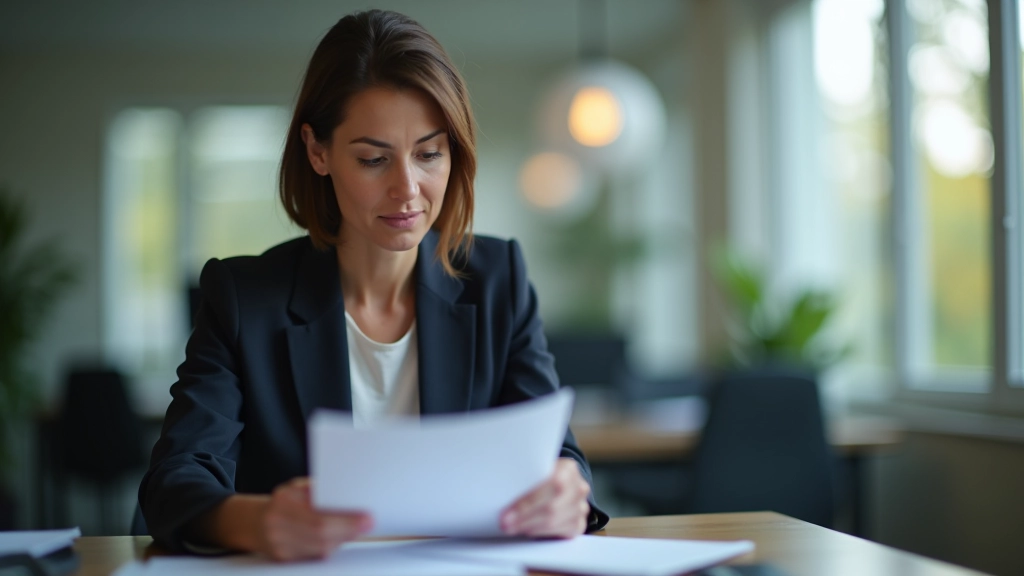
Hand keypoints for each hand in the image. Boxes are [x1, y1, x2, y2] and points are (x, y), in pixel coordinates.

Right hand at [255, 477, 371, 560]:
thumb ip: (319, 491)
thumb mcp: (298, 488)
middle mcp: (277, 525)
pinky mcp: (283, 559)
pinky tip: (337, 538)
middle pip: (321, 536)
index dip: (346, 522)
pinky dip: (329, 547)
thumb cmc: (283, 502)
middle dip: (349, 531)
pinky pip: (313, 556)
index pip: (319, 518)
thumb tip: (349, 496)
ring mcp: (278, 545)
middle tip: (367, 524)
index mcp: (283, 502)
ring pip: (320, 549)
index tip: (366, 518)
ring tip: (356, 529)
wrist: (255, 522)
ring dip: (342, 539)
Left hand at [500, 458, 590, 537]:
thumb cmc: (539, 476)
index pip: (551, 485)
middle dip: (525, 517)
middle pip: (552, 507)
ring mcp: (581, 507)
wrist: (557, 484)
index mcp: (568, 469)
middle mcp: (579, 488)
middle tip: (505, 524)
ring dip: (529, 527)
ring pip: (554, 522)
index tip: (506, 512)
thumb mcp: (534, 469)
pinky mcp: (579, 524)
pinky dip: (541, 533)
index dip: (528, 501)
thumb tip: (502, 489)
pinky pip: (560, 533)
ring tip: (511, 528)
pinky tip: (527, 531)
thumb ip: (526, 477)